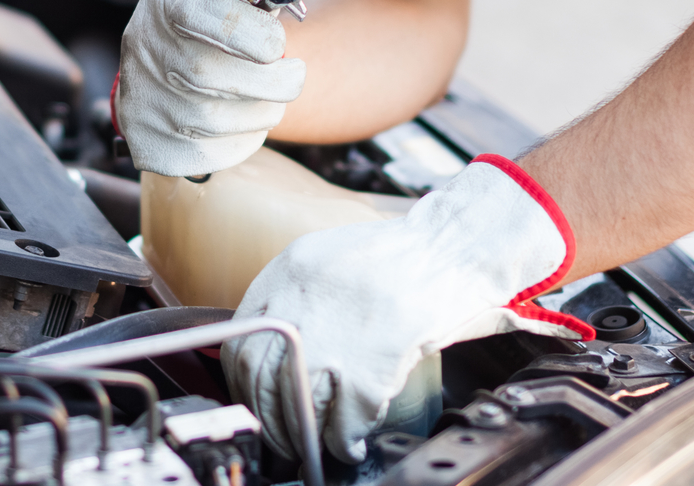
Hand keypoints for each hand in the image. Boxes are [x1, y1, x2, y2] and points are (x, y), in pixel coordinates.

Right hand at [114, 0, 305, 176]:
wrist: (153, 64)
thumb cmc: (202, 25)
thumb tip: (288, 6)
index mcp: (168, 2)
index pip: (213, 18)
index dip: (258, 34)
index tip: (278, 44)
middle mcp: (147, 49)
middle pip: (210, 75)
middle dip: (270, 81)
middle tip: (294, 76)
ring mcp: (143, 100)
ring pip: (217, 120)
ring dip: (261, 112)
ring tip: (272, 100)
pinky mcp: (149, 143)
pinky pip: (210, 154)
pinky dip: (241, 140)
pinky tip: (244, 122)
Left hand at [223, 155, 593, 462]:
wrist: (451, 248)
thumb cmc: (400, 255)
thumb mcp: (329, 258)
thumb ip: (298, 294)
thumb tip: (280, 343)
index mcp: (287, 273)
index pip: (242, 339)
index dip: (245, 380)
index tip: (257, 397)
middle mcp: (300, 305)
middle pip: (260, 379)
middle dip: (270, 417)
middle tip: (281, 435)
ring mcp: (332, 339)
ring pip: (297, 406)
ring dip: (304, 437)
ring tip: (316, 445)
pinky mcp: (367, 368)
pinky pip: (342, 422)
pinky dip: (344, 440)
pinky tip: (352, 442)